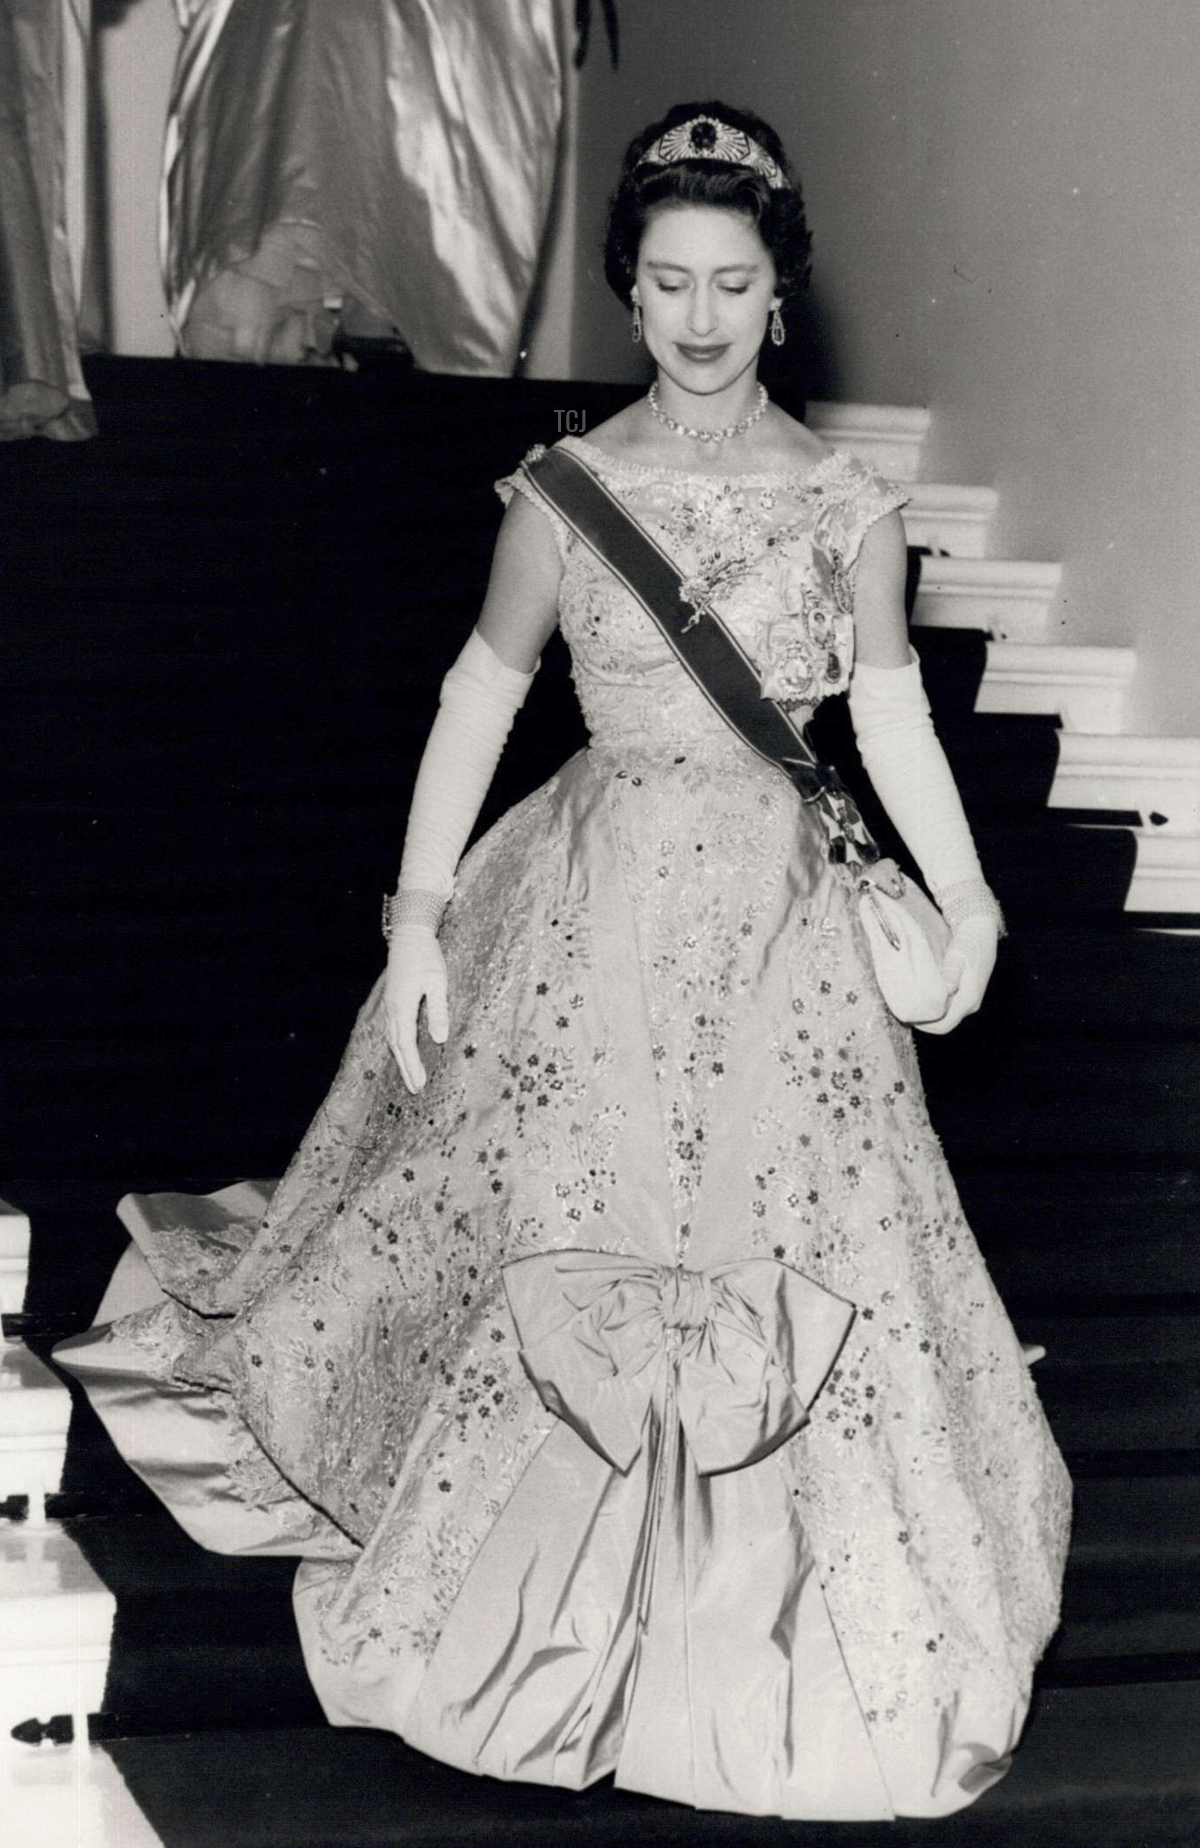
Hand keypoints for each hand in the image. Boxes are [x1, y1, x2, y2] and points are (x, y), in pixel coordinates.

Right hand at [383, 925, 448, 1091]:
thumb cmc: (426, 957)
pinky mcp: (391, 1001)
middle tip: (415, 1090)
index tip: (420, 1084)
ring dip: (400, 1060)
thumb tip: (440, 1039)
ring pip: (391, 1039)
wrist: (409, 936)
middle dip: (405, 1069)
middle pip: (397, 1046)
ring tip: (409, 1078)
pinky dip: (397, 1046)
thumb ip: (438, 1010)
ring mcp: (388, 1005)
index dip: (413, 1066)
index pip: (406, 1044)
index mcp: (402, 1007)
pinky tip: (402, 1052)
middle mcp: (391, 1009)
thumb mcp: (438, 982)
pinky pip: (391, 1030)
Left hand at [919, 915, 998, 1035]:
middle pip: (943, 1025)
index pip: (943, 1024)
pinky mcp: (967, 995)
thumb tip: (947, 990)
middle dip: (924, 1023)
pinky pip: (949, 1009)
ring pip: (946, 1018)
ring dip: (929, 1016)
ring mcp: (970, 1001)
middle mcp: (971, 1004)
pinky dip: (936, 1009)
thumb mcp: (957, 956)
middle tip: (904, 1013)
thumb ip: (951, 973)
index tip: (907, 1017)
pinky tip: (923, 999)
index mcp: (968, 998)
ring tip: (911, 1006)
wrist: (981, 932)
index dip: (924, 1025)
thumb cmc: (967, 942)